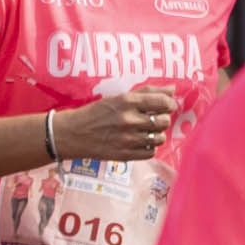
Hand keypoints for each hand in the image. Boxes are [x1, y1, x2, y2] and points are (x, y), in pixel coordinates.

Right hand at [55, 85, 176, 161]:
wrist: (71, 134)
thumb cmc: (96, 113)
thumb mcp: (118, 97)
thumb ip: (147, 92)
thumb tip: (173, 90)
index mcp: (128, 102)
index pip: (164, 102)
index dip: (170, 104)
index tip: (166, 106)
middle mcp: (129, 120)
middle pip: (164, 121)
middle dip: (163, 119)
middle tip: (153, 119)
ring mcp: (127, 139)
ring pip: (159, 138)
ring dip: (156, 135)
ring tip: (145, 132)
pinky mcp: (125, 155)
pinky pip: (150, 152)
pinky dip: (148, 147)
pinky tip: (138, 142)